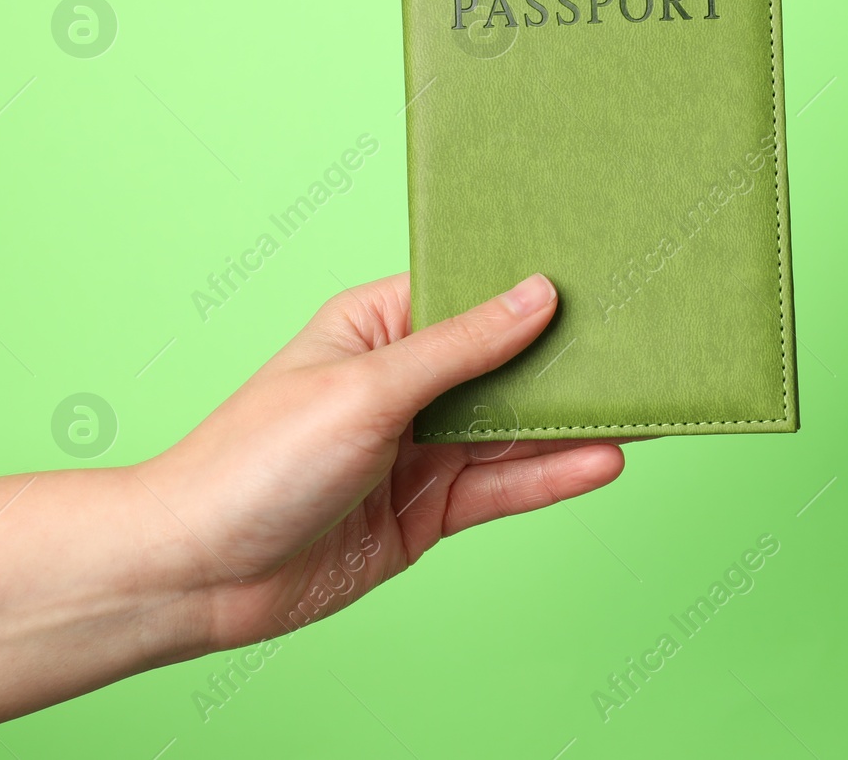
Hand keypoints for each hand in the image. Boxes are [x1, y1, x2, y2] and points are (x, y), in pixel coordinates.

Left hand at [134, 272, 624, 650]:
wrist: (200, 574)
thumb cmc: (255, 460)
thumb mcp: (368, 387)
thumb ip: (462, 347)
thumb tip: (537, 295)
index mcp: (379, 326)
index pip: (473, 296)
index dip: (534, 288)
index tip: (604, 274)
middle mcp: (405, 383)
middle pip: (505, 365)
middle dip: (567, 359)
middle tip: (646, 342)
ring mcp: (420, 449)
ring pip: (513, 429)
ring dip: (571, 423)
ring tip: (647, 406)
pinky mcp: (429, 510)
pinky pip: (503, 487)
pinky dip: (552, 476)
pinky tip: (602, 460)